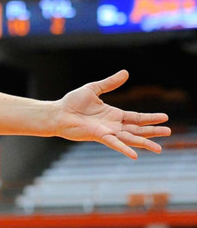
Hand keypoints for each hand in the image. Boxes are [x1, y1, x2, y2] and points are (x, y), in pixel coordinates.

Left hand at [52, 70, 170, 158]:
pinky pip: (114, 143)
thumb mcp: (94, 89)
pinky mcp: (99, 136)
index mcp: (114, 114)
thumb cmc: (72, 102)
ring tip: (160, 148)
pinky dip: (124, 149)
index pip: (136, 117)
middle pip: (137, 129)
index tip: (165, 117)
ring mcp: (107, 132)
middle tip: (169, 131)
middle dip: (153, 131)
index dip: (150, 117)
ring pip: (130, 138)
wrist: (57, 112)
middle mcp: (113, 125)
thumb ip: (110, 83)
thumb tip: (126, 72)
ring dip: (144, 143)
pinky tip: (135, 155)